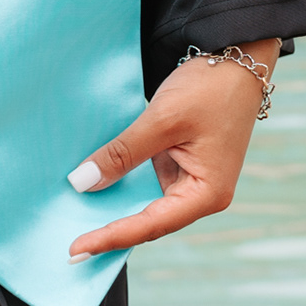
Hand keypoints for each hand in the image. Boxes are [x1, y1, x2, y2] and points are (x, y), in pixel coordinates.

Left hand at [67, 41, 279, 259]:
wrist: (235, 56)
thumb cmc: (210, 89)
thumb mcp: (161, 121)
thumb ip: (122, 154)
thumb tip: (82, 183)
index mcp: (206, 194)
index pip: (150, 225)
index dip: (111, 237)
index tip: (77, 249)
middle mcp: (200, 194)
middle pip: (149, 222)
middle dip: (111, 231)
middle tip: (70, 246)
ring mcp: (190, 179)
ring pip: (145, 202)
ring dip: (114, 207)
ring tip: (74, 220)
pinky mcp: (179, 162)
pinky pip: (146, 179)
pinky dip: (121, 181)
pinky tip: (93, 183)